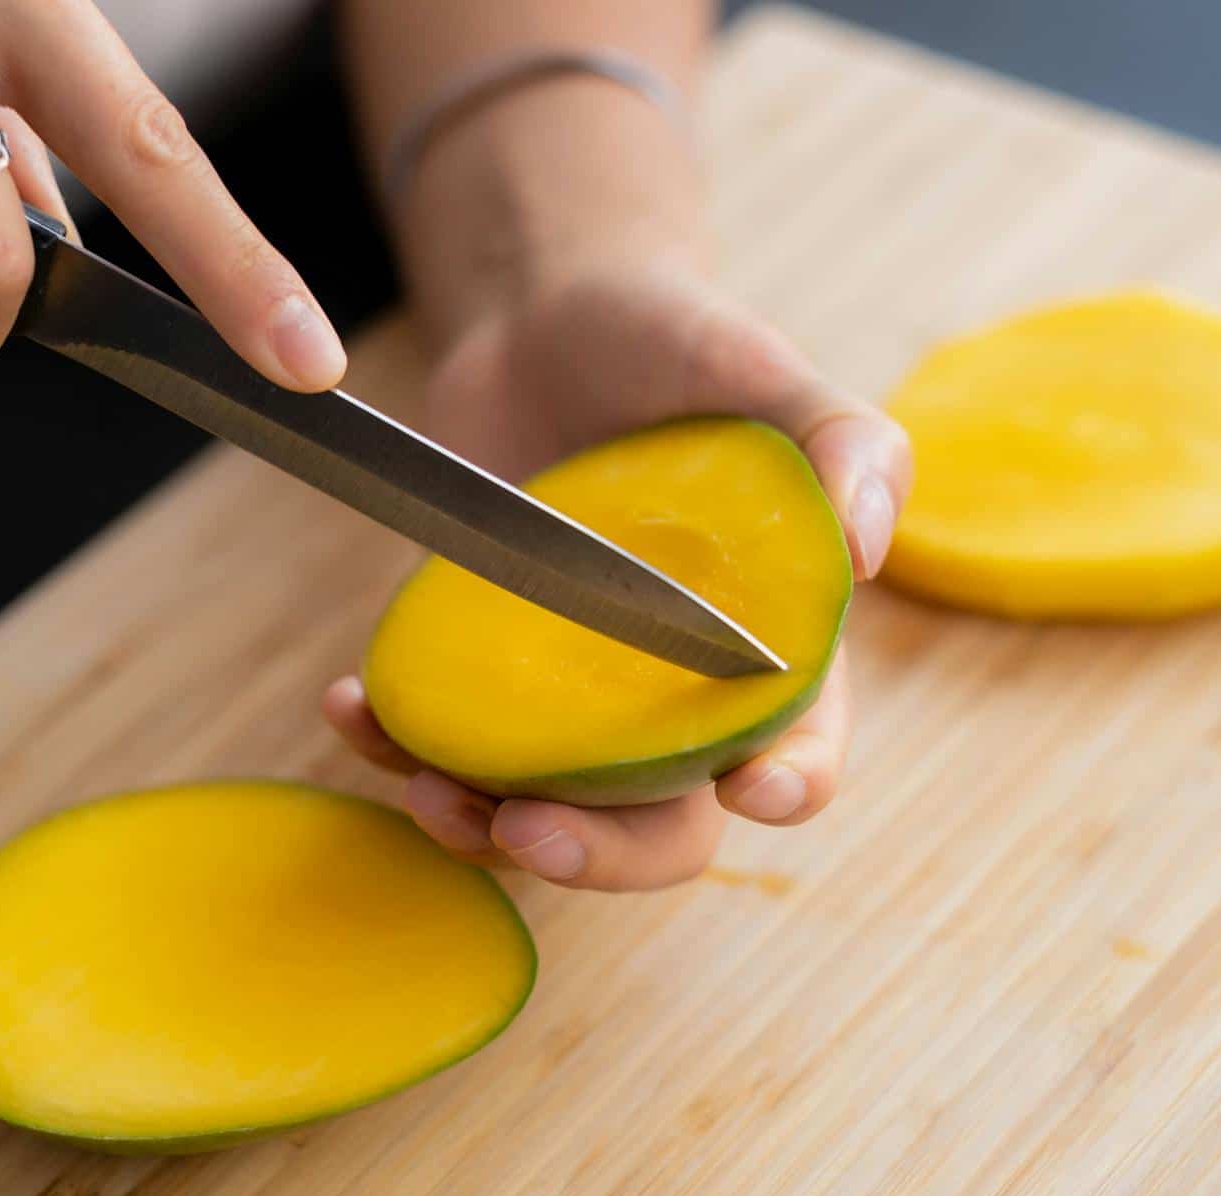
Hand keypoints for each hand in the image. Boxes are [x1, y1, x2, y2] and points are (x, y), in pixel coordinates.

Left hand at [325, 265, 910, 890]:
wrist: (542, 317)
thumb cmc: (672, 344)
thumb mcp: (760, 368)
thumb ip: (842, 440)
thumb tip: (870, 546)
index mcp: (766, 650)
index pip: (800, 747)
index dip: (790, 785)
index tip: (755, 790)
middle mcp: (668, 697)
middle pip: (662, 827)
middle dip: (604, 854)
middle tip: (534, 828)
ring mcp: (569, 696)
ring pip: (544, 811)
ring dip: (485, 830)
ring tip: (427, 790)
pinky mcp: (483, 671)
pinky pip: (446, 742)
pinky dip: (396, 746)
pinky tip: (351, 709)